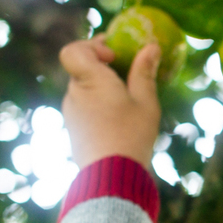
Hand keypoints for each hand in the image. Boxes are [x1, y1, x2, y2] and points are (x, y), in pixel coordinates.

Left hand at [59, 35, 161, 168]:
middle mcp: (73, 93)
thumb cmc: (131, 134)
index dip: (92, 47)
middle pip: (82, 69)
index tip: (114, 58)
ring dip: (102, 89)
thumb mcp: (146, 102)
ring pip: (83, 90)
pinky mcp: (73, 130)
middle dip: (103, 68)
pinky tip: (118, 121)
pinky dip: (98, 106)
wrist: (112, 176)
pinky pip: (83, 108)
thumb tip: (151, 46)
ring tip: (127, 103)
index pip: (73, 50)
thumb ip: (145, 72)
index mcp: (89, 80)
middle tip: (129, 75)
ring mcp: (70, 113)